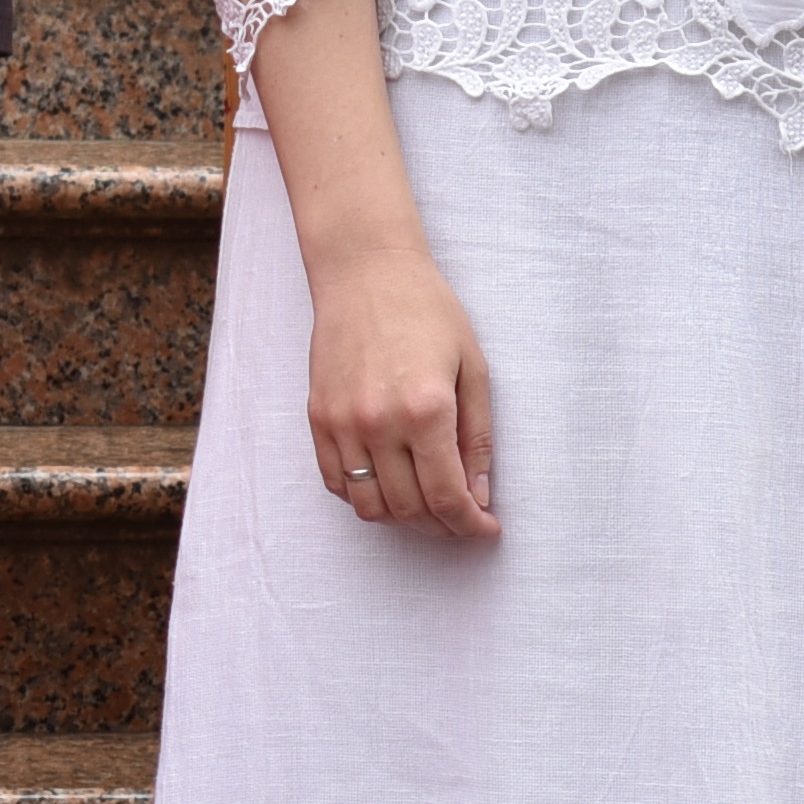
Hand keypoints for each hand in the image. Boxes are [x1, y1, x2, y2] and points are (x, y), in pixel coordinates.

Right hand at [304, 241, 497, 537]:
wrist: (366, 273)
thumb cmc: (429, 313)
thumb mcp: (473, 369)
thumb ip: (478, 437)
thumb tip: (480, 494)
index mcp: (426, 409)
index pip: (447, 496)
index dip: (469, 524)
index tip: (486, 530)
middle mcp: (378, 423)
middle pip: (409, 509)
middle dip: (442, 526)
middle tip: (463, 520)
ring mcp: (341, 424)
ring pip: (369, 506)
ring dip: (403, 518)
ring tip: (430, 505)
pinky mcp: (317, 418)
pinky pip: (336, 483)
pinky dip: (365, 496)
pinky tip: (391, 484)